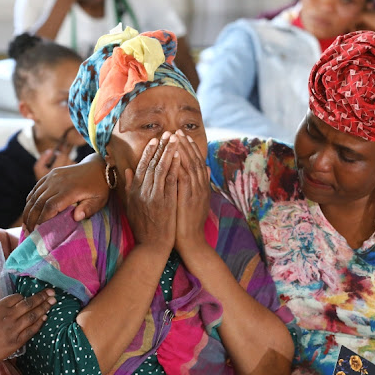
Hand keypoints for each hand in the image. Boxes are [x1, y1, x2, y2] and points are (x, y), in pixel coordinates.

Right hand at [0, 291, 55, 366]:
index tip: (31, 296)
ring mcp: (13, 329)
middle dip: (42, 297)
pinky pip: (31, 331)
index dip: (25, 297)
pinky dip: (39, 323)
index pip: (17, 297)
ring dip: (44, 308)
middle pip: (29, 304)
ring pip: (33, 315)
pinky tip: (45, 318)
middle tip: (52, 292)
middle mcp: (8, 316)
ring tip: (53, 302)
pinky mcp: (15, 342)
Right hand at [22, 153, 108, 231]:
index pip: (51, 206)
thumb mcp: (99, 200)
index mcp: (70, 189)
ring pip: (34, 195)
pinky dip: (30, 201)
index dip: (42, 219)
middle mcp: (58, 182)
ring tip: (25, 225)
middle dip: (31, 218)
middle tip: (28, 232)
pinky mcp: (50, 175)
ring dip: (28, 211)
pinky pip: (36, 188)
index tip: (38, 231)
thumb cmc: (99, 187)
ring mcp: (52, 177)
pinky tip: (28, 211)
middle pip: (39, 202)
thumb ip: (89, 209)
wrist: (96, 167)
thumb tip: (76, 217)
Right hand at [124, 133, 179, 250]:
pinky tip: (179, 156)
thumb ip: (129, 188)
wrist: (151, 246)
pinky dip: (173, 167)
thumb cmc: (143, 227)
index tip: (155, 139)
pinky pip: (169, 180)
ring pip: (160, 168)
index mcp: (135, 191)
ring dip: (168, 151)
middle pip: (151, 164)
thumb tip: (127, 171)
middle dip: (160, 147)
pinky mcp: (164, 202)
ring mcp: (153, 196)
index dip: (149, 151)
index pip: (142, 166)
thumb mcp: (131, 207)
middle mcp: (142, 191)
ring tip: (175, 138)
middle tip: (167, 133)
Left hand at [173, 131, 210, 257]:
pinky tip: (172, 155)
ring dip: (181, 151)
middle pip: (193, 160)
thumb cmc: (187, 224)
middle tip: (177, 131)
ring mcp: (195, 192)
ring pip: (189, 166)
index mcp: (200, 187)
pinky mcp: (188, 198)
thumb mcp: (193, 202)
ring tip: (174, 138)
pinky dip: (179, 165)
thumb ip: (196, 185)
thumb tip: (202, 169)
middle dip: (185, 145)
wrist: (191, 243)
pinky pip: (184, 177)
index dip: (189, 148)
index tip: (182, 136)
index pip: (195, 162)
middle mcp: (200, 187)